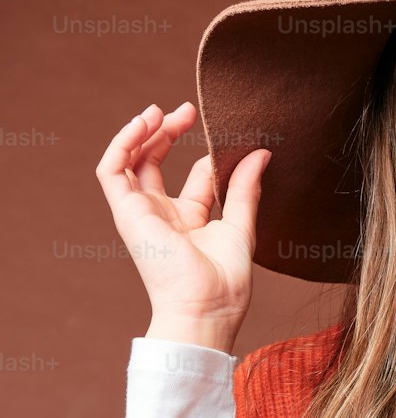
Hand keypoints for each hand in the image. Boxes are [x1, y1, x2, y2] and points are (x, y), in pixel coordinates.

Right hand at [95, 102, 271, 336]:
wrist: (205, 307)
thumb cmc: (225, 282)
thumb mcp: (241, 225)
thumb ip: (245, 188)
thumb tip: (261, 153)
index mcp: (190, 222)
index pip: (195, 178)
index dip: (206, 155)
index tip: (227, 139)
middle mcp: (162, 216)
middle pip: (155, 164)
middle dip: (168, 133)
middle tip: (188, 110)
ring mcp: (141, 214)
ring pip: (129, 163)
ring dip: (140, 132)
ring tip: (158, 110)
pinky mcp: (126, 213)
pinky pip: (111, 171)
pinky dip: (122, 144)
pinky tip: (143, 123)